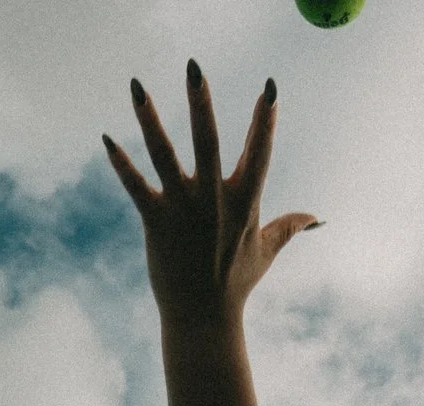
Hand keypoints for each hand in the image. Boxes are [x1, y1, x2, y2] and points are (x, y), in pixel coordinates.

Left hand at [103, 61, 318, 329]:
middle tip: (193, 67)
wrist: (204, 320)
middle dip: (200, 102)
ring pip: (164, 155)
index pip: (260, 152)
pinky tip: (106, 138)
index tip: (270, 87)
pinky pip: (136, 186)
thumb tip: (317, 217)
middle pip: (209, 140)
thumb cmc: (236, 285)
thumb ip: (290, 226)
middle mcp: (215, 200)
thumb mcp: (266, 251)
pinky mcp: (156, 223)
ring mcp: (184, 210)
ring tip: (136, 86)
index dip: (265, 119)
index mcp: (245, 201)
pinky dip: (121, 163)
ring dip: (149, 119)